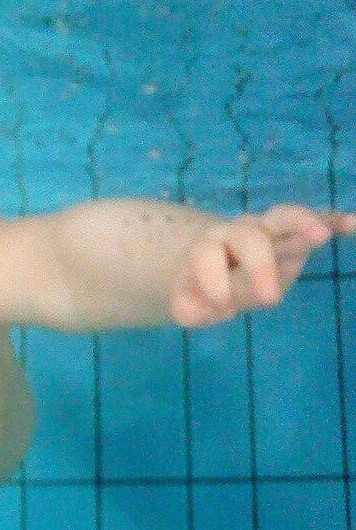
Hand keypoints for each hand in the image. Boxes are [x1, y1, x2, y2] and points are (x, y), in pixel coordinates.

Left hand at [170, 205, 355, 327]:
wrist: (218, 265)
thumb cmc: (205, 288)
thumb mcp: (190, 303)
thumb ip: (190, 309)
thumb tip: (198, 311)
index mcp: (209, 246)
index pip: (207, 254)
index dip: (213, 279)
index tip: (220, 306)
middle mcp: (239, 232)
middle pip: (248, 235)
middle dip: (259, 265)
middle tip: (270, 300)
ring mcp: (270, 231)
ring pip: (284, 218)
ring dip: (302, 223)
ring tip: (321, 235)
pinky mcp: (297, 235)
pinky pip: (318, 222)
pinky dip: (335, 221)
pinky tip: (352, 224)